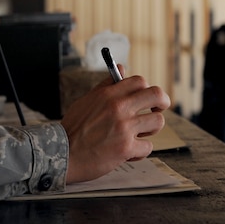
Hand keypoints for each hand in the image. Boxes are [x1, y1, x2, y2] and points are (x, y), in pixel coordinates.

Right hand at [61, 69, 170, 183]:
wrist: (62, 154)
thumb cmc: (73, 129)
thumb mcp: (86, 100)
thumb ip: (107, 85)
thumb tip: (122, 68)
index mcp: (108, 94)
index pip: (139, 81)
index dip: (146, 89)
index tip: (145, 98)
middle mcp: (119, 108)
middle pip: (157, 95)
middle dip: (162, 102)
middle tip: (157, 110)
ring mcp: (124, 128)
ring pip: (157, 121)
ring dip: (150, 129)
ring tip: (139, 134)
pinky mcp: (126, 148)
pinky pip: (148, 146)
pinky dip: (140, 151)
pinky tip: (129, 152)